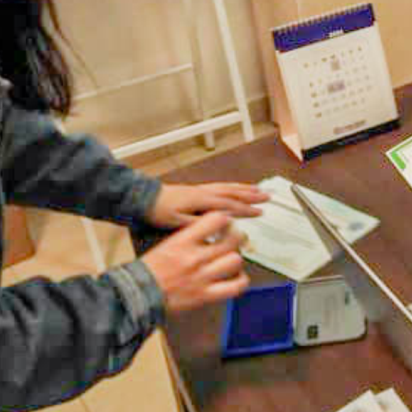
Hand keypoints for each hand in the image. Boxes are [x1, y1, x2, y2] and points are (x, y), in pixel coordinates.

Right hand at [142, 212, 248, 312]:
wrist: (140, 293)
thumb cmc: (151, 269)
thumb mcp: (168, 244)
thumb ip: (190, 238)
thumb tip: (208, 233)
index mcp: (183, 241)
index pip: (216, 220)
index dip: (225, 219)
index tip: (225, 222)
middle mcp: (195, 257)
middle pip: (232, 240)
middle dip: (235, 236)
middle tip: (233, 238)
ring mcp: (202, 277)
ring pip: (235, 260)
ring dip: (235, 258)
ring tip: (232, 258)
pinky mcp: (206, 295)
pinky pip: (235, 287)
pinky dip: (240, 281)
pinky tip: (236, 277)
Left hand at [147, 181, 268, 228]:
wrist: (144, 198)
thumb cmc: (159, 211)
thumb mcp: (178, 222)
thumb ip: (199, 224)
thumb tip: (218, 225)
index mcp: (202, 200)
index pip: (230, 205)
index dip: (246, 209)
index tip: (260, 212)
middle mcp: (204, 192)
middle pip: (232, 192)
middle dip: (251, 195)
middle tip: (267, 196)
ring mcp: (200, 189)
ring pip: (227, 187)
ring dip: (243, 188)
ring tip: (257, 190)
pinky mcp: (196, 189)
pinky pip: (219, 186)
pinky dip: (231, 186)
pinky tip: (234, 189)